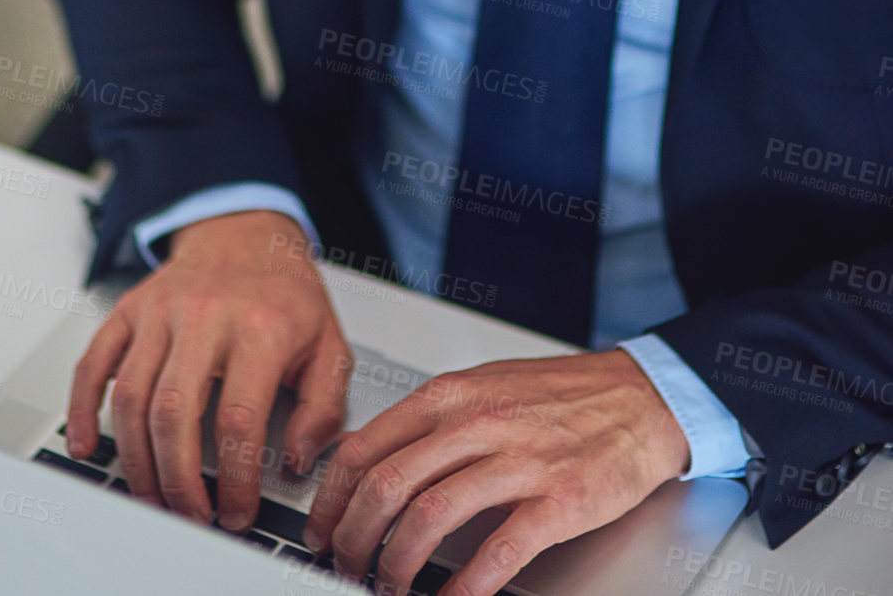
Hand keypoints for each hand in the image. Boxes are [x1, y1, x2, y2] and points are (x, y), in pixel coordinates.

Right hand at [65, 209, 352, 530]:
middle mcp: (205, 316)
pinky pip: (94, 363)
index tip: (236, 511)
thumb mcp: (329, 343)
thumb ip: (324, 407)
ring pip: (131, 397)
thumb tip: (297, 458)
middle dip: (177, 480)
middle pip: (174, 414)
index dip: (235, 480)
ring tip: (152, 496)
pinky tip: (87, 445)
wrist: (245, 231)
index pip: (239, 420)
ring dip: (136, 460)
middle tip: (188, 515)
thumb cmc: (284, 293)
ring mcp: (160, 311)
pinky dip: (83, 409)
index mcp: (260, 328)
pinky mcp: (130, 310)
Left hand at [303, 349, 689, 594]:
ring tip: (390, 586)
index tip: (321, 530)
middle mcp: (476, 422)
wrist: (641, 396)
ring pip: (430, 516)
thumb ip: (432, 421)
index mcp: (451, 395)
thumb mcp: (484, 386)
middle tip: (345, 565)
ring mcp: (518, 460)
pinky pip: (497, 550)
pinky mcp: (558, 499)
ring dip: (398, 563)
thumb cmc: (562, 395)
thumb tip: (376, 462)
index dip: (332, 499)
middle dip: (355, 537)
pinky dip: (465, 586)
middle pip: (387, 484)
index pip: (366, 447)